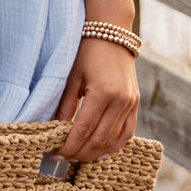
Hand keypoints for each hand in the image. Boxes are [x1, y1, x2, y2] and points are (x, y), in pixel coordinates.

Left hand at [54, 35, 139, 162]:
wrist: (111, 33)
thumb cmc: (86, 52)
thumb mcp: (71, 78)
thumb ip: (65, 107)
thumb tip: (56, 132)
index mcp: (102, 92)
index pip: (83, 130)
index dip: (69, 146)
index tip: (55, 154)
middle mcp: (120, 100)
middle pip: (99, 139)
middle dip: (79, 153)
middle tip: (63, 158)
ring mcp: (131, 103)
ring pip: (113, 140)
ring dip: (95, 153)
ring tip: (78, 156)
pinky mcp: (135, 103)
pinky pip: (127, 132)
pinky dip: (114, 146)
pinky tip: (101, 153)